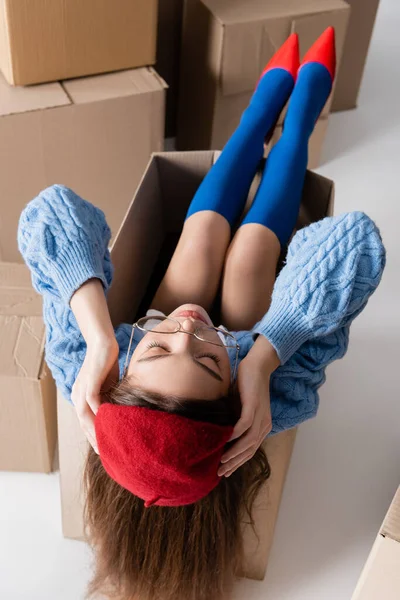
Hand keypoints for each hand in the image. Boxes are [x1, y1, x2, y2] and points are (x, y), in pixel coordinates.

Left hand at [71, 336, 118, 452]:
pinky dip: (99, 413)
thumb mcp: (108, 387)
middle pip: (83, 424)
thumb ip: (109, 400)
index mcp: (81, 398)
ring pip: (85, 416)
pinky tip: (109, 421)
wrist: (103, 343)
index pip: (85, 423)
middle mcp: (77, 396)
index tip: (104, 449)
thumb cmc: (106, 364)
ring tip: (106, 442)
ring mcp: (81, 389)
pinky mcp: (89, 382)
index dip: (94, 437)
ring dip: (95, 430)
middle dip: (94, 439)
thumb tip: (117, 415)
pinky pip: (92, 402)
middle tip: (106, 452)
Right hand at [218, 338, 277, 476]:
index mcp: (262, 427)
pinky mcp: (254, 406)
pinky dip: (235, 435)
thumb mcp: (239, 409)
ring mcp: (260, 416)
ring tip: (221, 461)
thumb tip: (219, 435)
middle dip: (234, 463)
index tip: (225, 472)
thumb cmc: (246, 387)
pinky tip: (225, 440)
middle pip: (250, 450)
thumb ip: (234, 422)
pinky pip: (244, 425)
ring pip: (248, 442)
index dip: (238, 463)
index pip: (250, 451)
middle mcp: (264, 425)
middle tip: (220, 473)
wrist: (256, 366)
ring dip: (234, 453)